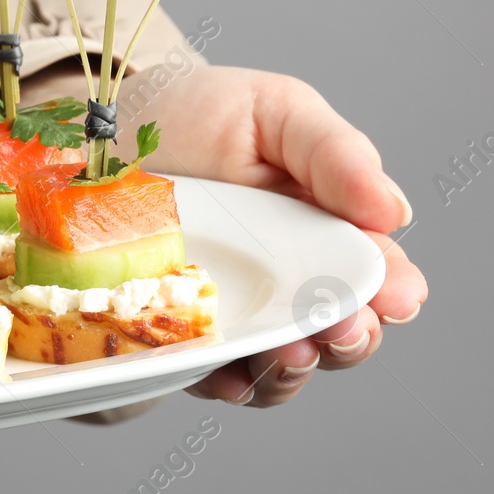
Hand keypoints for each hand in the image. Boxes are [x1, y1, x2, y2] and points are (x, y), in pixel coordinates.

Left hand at [116, 65, 425, 406]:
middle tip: (341, 330)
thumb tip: (394, 213)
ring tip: (289, 354)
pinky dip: (219, 383)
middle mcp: (284, 281)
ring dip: (291, 371)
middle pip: (336, 332)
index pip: (374, 274)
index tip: (395, 297)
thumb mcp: (273, 110)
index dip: (392, 291)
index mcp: (323, 231)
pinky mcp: (175, 333)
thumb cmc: (194, 113)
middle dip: (349, 340)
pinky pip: (204, 374)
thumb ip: (335, 153)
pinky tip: (225, 377)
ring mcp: (230, 312)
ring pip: (278, 367)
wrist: (98, 129)